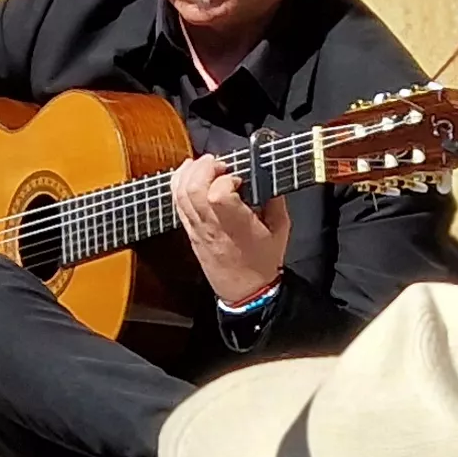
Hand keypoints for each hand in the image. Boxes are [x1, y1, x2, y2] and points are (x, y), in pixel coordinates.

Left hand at [172, 155, 290, 305]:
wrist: (246, 293)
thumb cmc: (263, 263)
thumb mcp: (281, 230)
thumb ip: (275, 200)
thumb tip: (266, 176)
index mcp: (236, 227)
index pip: (217, 194)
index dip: (226, 179)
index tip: (239, 178)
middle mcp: (211, 227)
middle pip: (193, 189)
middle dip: (203, 168)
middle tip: (218, 163)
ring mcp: (196, 230)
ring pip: (180, 194)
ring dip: (189, 172)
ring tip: (203, 163)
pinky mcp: (189, 232)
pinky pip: (177, 203)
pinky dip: (179, 183)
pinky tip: (188, 173)